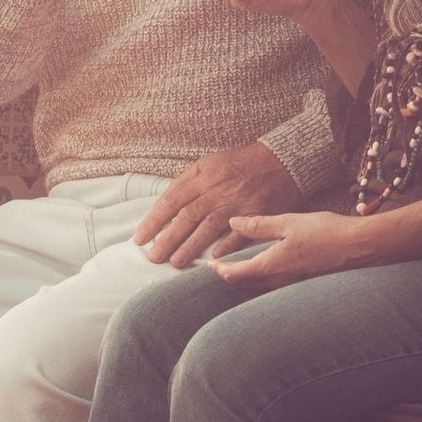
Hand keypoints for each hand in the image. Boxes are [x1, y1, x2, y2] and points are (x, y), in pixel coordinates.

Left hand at [134, 142, 303, 265]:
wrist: (282, 159)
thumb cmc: (239, 164)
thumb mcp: (207, 163)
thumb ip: (185, 183)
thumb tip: (162, 206)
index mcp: (201, 178)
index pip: (170, 202)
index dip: (153, 222)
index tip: (139, 239)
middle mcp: (216, 191)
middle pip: (186, 218)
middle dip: (167, 239)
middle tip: (153, 258)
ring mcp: (236, 203)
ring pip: (208, 227)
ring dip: (190, 247)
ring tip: (175, 262)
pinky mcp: (257, 213)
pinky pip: (240, 232)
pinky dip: (227, 245)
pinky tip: (214, 258)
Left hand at [209, 212, 362, 290]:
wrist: (363, 247)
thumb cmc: (328, 232)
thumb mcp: (289, 222)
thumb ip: (259, 225)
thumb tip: (233, 222)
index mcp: (270, 266)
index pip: (235, 274)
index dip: (220, 270)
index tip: (211, 265)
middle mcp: (279, 283)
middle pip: (244, 287)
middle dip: (230, 279)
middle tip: (221, 270)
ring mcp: (292, 288)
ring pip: (260, 292)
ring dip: (246, 284)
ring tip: (240, 273)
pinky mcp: (305, 288)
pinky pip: (276, 291)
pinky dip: (264, 286)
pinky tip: (270, 276)